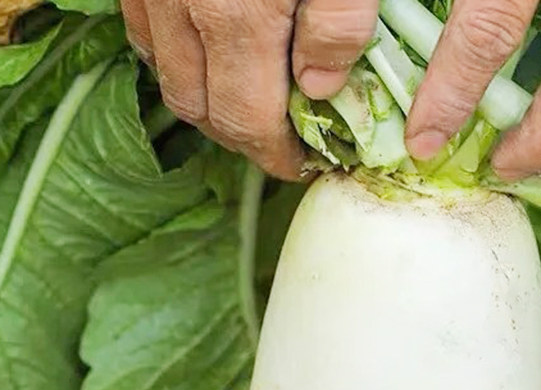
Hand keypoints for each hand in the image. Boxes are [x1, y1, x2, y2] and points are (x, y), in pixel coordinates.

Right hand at [121, 0, 378, 179]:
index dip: (278, 156)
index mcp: (236, 13)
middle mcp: (180, 6)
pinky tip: (211, 53)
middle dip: (245, 140)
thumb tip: (321, 90)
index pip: (250, 122)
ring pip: (167, 76)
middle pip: (203, 112)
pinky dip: (175, 58)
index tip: (305, 165)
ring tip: (251, 102)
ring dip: (208, 103)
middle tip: (282, 143)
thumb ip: (338, 23)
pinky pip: (144, 32)